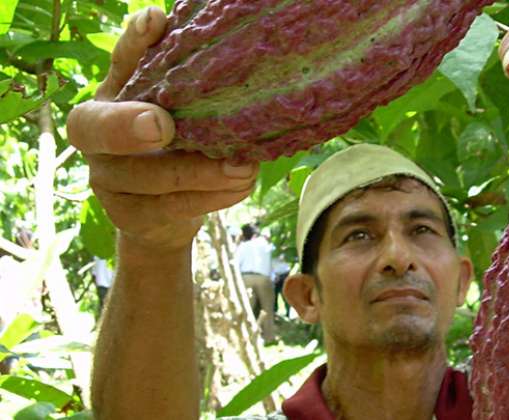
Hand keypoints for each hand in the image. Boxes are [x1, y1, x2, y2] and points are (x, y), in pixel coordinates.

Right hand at [67, 7, 257, 253]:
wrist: (160, 215)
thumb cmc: (172, 148)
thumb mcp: (175, 112)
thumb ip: (182, 80)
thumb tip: (196, 28)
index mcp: (108, 98)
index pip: (117, 64)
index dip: (132, 44)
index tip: (155, 22)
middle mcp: (95, 139)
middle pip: (98, 128)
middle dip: (128, 126)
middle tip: (163, 125)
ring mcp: (107, 181)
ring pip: (148, 177)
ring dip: (200, 172)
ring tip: (243, 166)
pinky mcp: (129, 216)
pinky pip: (172, 207)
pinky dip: (212, 197)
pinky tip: (241, 186)